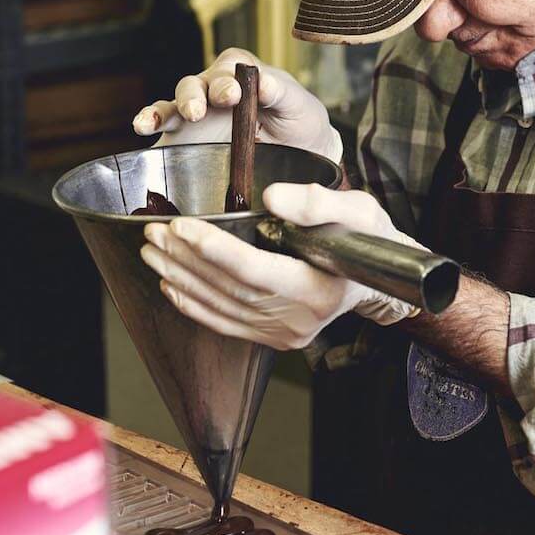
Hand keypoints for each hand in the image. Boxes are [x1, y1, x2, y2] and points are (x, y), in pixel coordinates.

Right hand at [132, 47, 342, 163]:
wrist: (299, 152)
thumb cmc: (298, 120)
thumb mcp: (299, 106)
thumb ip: (283, 93)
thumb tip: (266, 83)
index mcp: (241, 73)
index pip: (228, 69)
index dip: (226, 81)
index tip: (232, 96)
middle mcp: (213, 88)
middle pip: (195, 85)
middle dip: (193, 97)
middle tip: (198, 112)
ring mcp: (197, 113)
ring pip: (174, 105)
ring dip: (164, 111)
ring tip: (156, 122)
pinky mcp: (185, 137)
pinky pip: (164, 127)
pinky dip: (149, 122)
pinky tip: (141, 126)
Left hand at [139, 183, 419, 350]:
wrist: (381, 278)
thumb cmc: (369, 239)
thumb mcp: (358, 210)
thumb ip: (318, 203)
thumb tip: (272, 197)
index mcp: (320, 290)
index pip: (255, 270)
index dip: (214, 249)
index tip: (181, 226)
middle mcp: (300, 320)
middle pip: (230, 289)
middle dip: (187, 260)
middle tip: (154, 232)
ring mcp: (286, 333)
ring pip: (222, 308)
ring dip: (182, 280)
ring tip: (153, 252)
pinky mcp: (276, 337)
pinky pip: (226, 324)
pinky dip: (195, 306)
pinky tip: (172, 285)